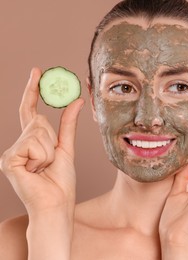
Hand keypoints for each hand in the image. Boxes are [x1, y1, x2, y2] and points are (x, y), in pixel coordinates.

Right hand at [0, 68, 83, 214]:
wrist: (57, 205)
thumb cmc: (61, 181)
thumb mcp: (67, 148)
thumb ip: (68, 124)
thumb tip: (77, 100)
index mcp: (30, 142)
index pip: (30, 111)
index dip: (33, 90)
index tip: (36, 71)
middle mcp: (17, 145)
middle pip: (38, 121)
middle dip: (52, 140)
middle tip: (50, 162)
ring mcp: (11, 152)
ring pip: (38, 132)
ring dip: (50, 150)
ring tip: (45, 168)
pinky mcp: (9, 160)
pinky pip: (34, 144)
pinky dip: (44, 157)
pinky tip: (37, 171)